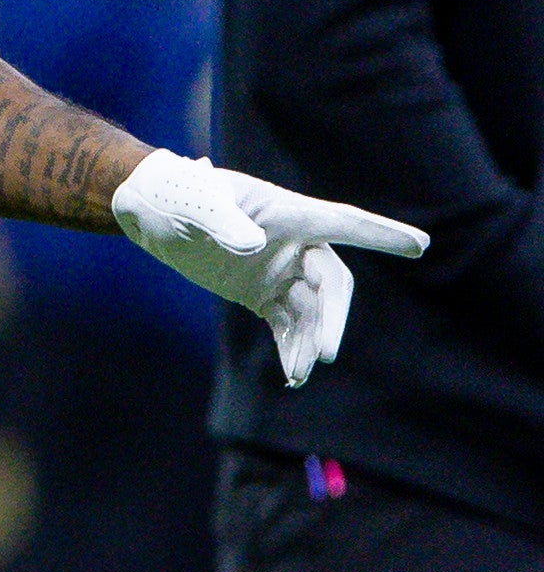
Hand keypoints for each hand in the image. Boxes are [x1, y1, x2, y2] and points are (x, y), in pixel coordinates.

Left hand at [112, 149, 430, 386]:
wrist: (152, 210)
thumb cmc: (178, 196)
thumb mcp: (197, 206)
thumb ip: (225, 224)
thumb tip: (253, 245)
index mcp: (289, 214)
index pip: (344, 223)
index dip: (381, 235)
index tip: (420, 245)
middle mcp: (294, 243)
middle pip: (331, 284)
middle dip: (332, 319)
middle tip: (326, 353)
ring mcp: (281, 270)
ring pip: (311, 311)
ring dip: (310, 342)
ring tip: (300, 374)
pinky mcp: (262, 292)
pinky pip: (288, 324)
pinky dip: (292, 348)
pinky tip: (293, 375)